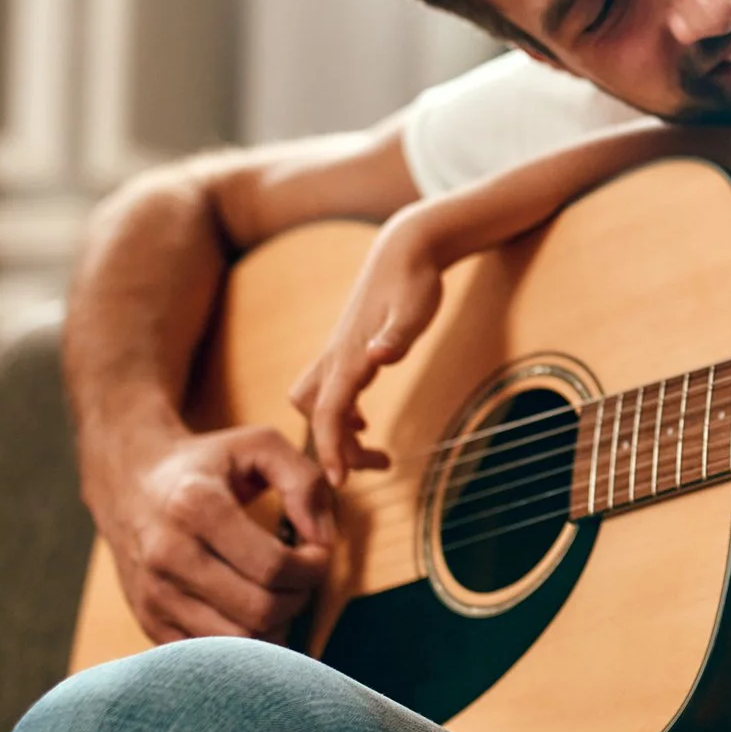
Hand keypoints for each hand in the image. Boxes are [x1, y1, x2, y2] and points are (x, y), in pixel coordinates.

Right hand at [89, 424, 331, 643]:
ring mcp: (153, 594)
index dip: (313, 567)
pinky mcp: (149, 622)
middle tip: (303, 575)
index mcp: (194, 506)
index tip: (318, 552)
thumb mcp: (260, 446)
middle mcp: (166, 555)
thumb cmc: (208, 465)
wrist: (130, 483)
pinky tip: (253, 611)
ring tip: (279, 591)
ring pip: (239, 643)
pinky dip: (246, 645)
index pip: (272, 565)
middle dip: (299, 597)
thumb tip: (323, 538)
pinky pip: (213, 657)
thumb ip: (305, 480)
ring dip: (277, 624)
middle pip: (260, 610)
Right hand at [290, 210, 444, 484]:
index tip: (338, 482)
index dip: (329, 448)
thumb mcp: (414, 309)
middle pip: (318, 415)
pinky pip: (328, 392)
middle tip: (377, 468)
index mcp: (349, 355)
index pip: (328, 412)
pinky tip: (364, 422)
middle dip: (336, 448)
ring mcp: (337, 353)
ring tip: (372, 453)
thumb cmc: (414, 280)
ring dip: (335, 433)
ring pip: (316, 404)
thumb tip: (378, 356)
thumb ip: (397, 335)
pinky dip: (339, 415)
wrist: (405, 249)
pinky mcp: (346, 350)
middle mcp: (335, 357)